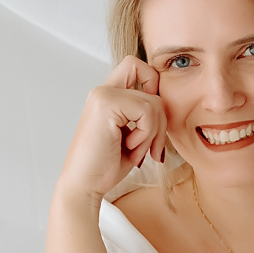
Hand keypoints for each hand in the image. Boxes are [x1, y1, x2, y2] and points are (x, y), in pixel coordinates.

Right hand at [56, 56, 166, 205]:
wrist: (84, 186)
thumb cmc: (106, 166)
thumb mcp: (132, 136)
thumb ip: (145, 116)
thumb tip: (169, 106)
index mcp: (107, 95)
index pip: (137, 66)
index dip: (153, 84)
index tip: (152, 120)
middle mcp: (102, 90)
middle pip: (150, 75)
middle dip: (161, 115)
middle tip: (153, 146)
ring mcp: (102, 95)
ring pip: (153, 101)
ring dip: (153, 133)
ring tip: (136, 151)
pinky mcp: (106, 105)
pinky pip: (147, 111)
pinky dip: (146, 134)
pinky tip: (129, 148)